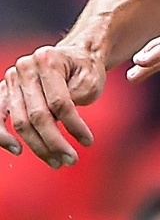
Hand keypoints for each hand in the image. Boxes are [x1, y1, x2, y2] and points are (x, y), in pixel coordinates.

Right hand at [0, 43, 104, 167]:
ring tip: (56, 162)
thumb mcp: (90, 80)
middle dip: (55, 143)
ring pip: (21, 122)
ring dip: (38, 147)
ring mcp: (12, 80)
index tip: (88, 142)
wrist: (75, 57)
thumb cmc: (84, 70)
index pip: (59, 101)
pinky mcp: (4, 92)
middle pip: (37, 115)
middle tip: (71, 160)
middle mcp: (26, 68)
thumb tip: (56, 125)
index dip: (73, 125)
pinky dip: (4, 137)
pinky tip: (18, 150)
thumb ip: (73, 100)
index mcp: (48, 59)